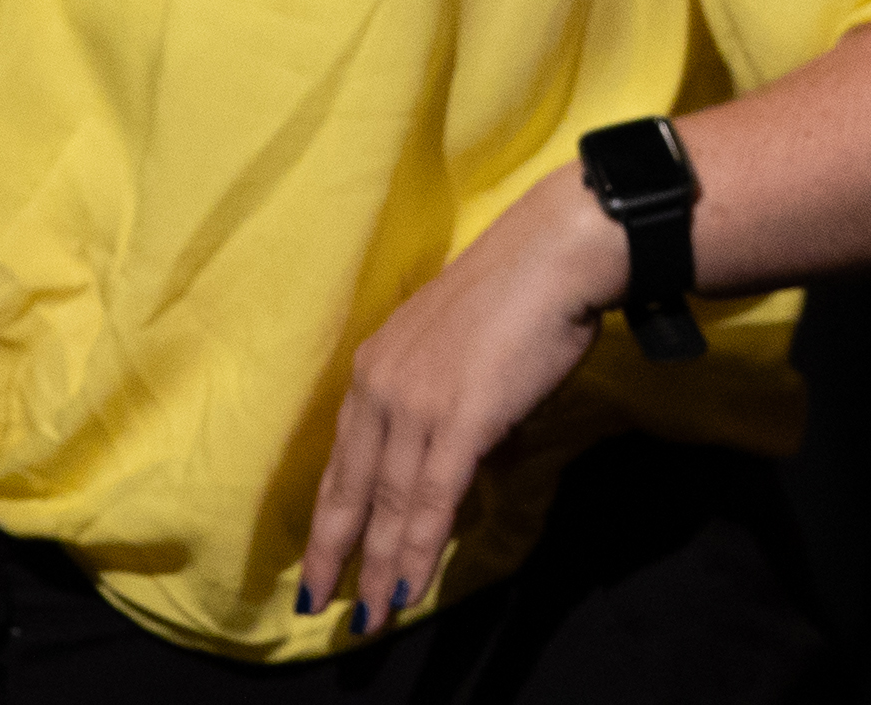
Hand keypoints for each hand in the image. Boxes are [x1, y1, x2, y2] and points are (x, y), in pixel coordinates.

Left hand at [297, 168, 620, 639]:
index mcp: (375, 365)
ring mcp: (416, 403)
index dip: (330, 512)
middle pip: (349, 488)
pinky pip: (429, 501)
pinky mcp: (458, 420)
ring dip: (379, 567)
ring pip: (388, 504)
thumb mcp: (459, 352)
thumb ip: (451, 404)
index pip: (342, 456)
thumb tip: (474, 455)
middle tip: (316, 604)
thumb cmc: (518, 294)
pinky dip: (417, 550)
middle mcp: (381, 385)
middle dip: (334, 552)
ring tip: (369, 617)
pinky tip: (407, 587)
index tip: (319, 555)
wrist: (554, 254)